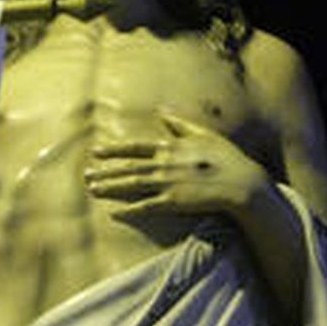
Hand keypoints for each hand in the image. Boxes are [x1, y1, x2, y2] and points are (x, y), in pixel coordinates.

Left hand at [85, 111, 270, 220]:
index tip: (96, 152)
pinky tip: (114, 213)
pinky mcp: (173, 203)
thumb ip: (180, 124)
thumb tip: (162, 111)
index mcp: (170, 147)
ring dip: (110, 188)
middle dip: (105, 172)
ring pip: (131, 186)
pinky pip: (146, 207)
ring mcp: (167, 184)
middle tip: (86, 176)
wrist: (241, 182)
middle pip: (127, 169)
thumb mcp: (203, 134)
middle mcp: (164, 164)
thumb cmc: (226, 157)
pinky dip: (129, 211)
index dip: (114, 151)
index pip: (135, 148)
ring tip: (93, 190)